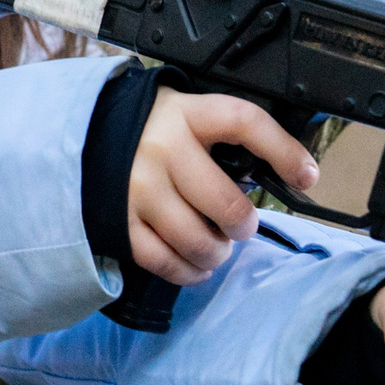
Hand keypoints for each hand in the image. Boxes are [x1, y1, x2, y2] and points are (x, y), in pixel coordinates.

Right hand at [125, 89, 319, 284]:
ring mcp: (137, 188)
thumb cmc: (145, 130)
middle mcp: (161, 148)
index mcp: (186, 113)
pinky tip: (195, 267)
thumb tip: (279, 174)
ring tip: (217, 248)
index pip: (245, 122)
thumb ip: (220, 135)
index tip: (307, 177)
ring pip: (197, 239)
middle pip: (226, 203)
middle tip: (240, 226)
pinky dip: (187, 272)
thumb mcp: (182, 113)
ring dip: (217, 252)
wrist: (78, 137)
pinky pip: (164, 260)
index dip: (283, 151)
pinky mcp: (119, 221)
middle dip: (243, 224)